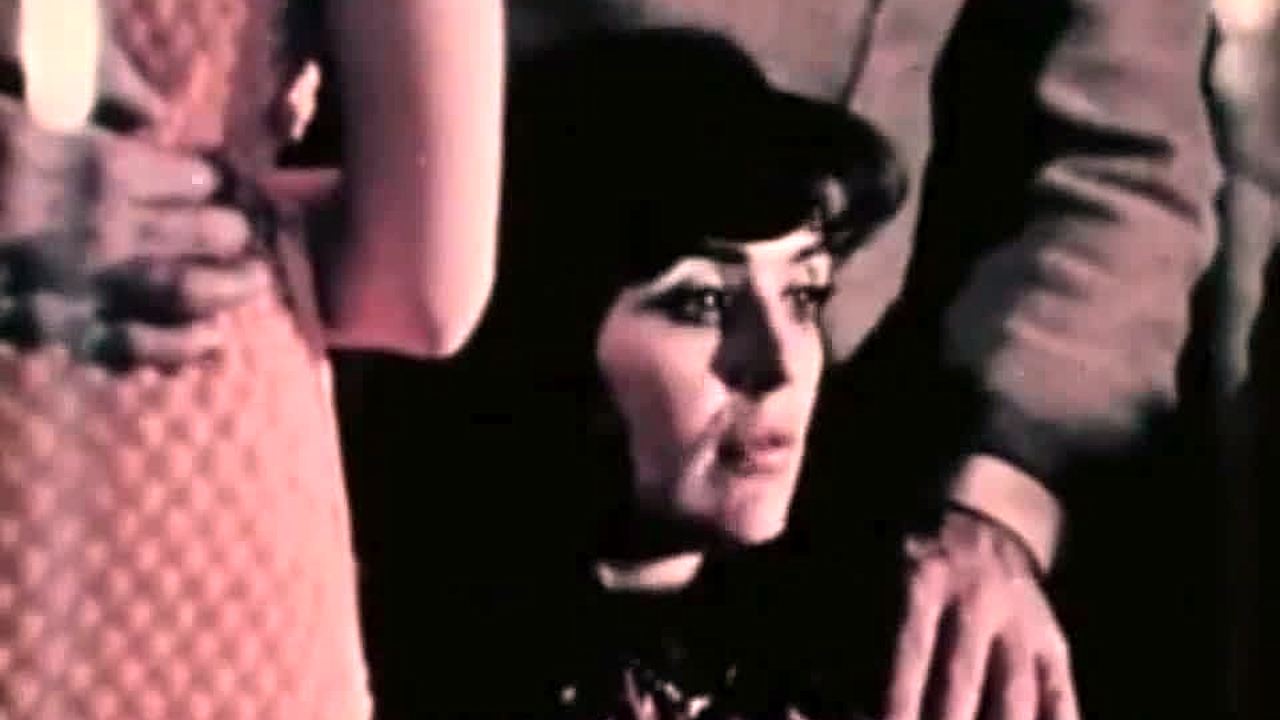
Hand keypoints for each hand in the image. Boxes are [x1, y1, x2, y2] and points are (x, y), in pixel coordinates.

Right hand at [0, 96, 272, 370]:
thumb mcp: (3, 96)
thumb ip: (72, 86)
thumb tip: (149, 111)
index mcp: (75, 165)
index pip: (177, 176)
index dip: (203, 179)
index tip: (217, 180)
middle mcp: (85, 231)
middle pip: (196, 236)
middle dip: (231, 235)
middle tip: (247, 233)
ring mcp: (68, 288)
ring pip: (180, 296)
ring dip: (228, 290)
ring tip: (253, 282)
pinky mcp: (45, 335)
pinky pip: (128, 350)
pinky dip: (177, 349)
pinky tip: (211, 344)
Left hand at [883, 509, 1079, 719]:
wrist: (983, 524)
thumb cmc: (912, 561)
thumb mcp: (875, 572)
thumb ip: (862, 631)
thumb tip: (842, 696)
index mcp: (924, 582)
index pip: (912, 653)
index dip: (900, 700)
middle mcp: (978, 602)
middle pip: (963, 680)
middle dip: (946, 719)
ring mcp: (1022, 626)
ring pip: (1017, 696)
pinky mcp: (1054, 647)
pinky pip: (1060, 699)